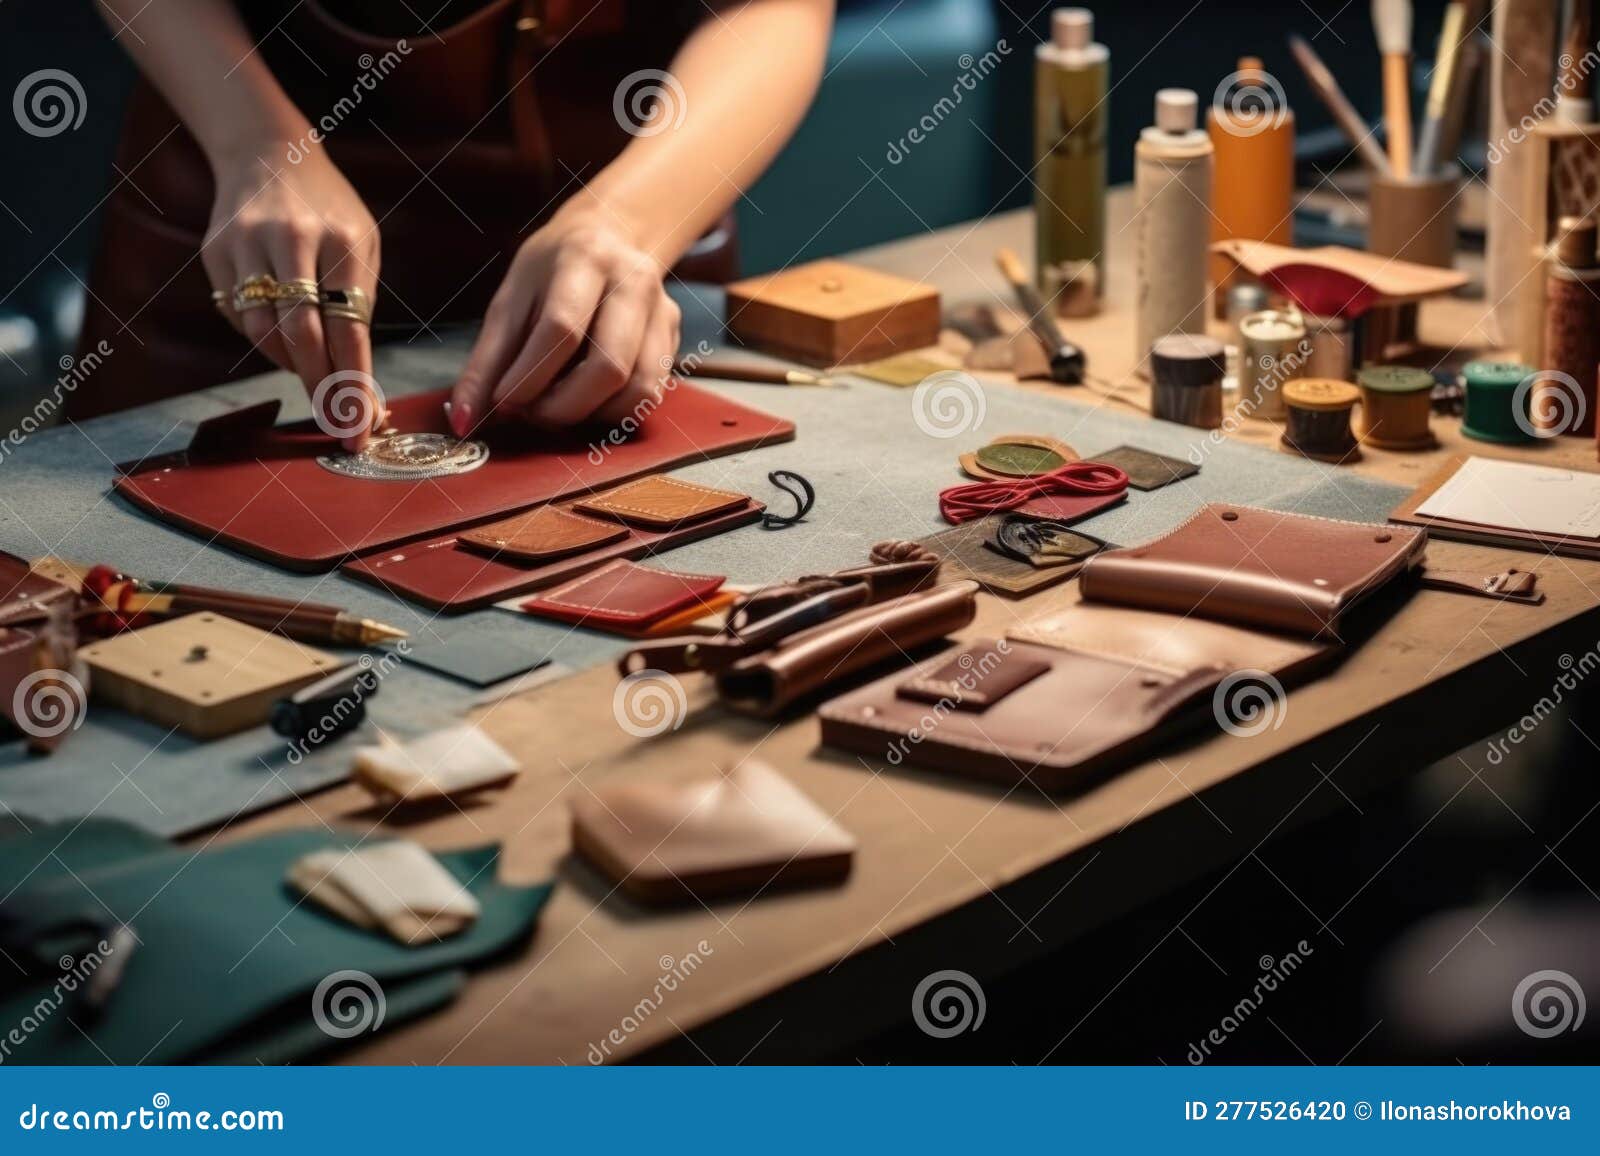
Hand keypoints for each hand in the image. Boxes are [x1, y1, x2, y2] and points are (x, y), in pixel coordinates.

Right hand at [203, 148, 382, 449]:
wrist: (266, 152)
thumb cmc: (328, 209)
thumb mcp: (363, 242)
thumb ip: (359, 301)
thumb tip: (356, 376)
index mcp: (341, 239)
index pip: (349, 329)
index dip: (354, 385)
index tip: (360, 427)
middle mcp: (291, 240)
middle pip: (303, 336)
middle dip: (321, 387)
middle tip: (336, 421)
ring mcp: (246, 245)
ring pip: (264, 333)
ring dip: (290, 365)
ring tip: (311, 370)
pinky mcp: (215, 252)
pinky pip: (239, 317)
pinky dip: (264, 339)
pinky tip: (281, 335)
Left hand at [449, 210, 680, 434]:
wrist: (609, 234)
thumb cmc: (550, 270)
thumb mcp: (511, 299)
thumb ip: (487, 361)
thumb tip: (464, 420)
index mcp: (584, 258)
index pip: (561, 328)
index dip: (529, 377)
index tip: (505, 402)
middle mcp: (633, 280)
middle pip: (608, 365)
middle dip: (563, 406)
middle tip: (533, 413)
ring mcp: (662, 307)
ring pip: (639, 388)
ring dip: (593, 416)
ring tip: (559, 409)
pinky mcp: (674, 333)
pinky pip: (651, 391)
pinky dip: (614, 411)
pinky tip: (587, 400)